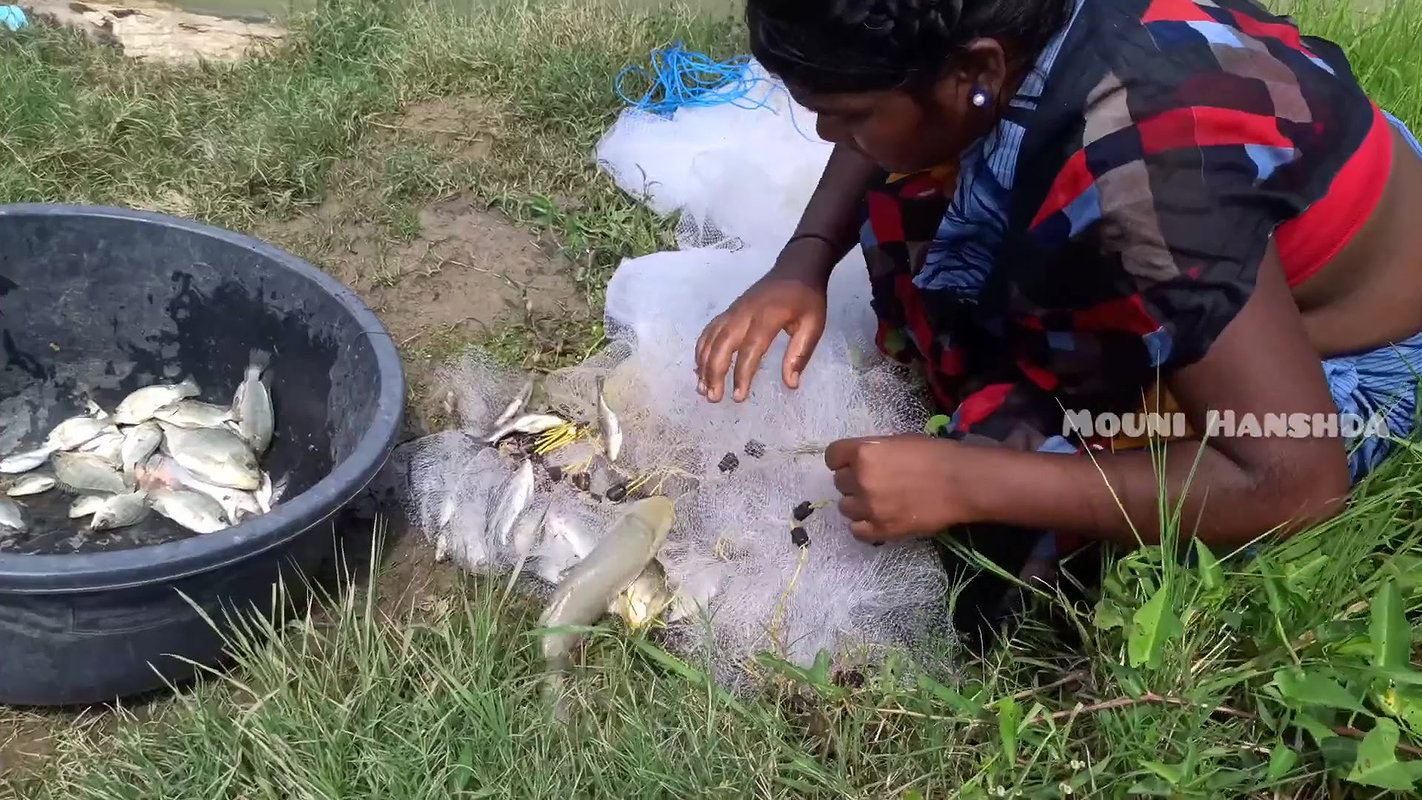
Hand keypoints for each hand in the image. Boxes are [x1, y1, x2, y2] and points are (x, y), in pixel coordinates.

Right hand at [694, 239, 831, 402]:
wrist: (796, 268)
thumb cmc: (807, 299)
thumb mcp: (814, 325)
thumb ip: (800, 353)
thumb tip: (790, 384)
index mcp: (767, 317)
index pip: (750, 350)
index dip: (742, 375)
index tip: (739, 397)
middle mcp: (744, 313)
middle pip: (722, 344)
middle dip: (714, 372)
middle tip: (713, 398)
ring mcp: (733, 311)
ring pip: (711, 338)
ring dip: (704, 364)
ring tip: (702, 389)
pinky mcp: (729, 311)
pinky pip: (709, 330)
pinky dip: (702, 349)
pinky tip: (700, 367)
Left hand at [825, 434, 974, 541]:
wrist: (961, 483)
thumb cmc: (935, 455)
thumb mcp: (899, 441)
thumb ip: (874, 450)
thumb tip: (860, 460)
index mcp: (863, 453)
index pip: (832, 456)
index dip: (841, 459)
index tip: (850, 463)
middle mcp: (860, 479)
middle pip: (839, 482)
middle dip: (853, 481)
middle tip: (874, 482)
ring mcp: (869, 507)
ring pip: (845, 507)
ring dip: (858, 503)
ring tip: (878, 502)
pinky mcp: (880, 530)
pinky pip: (856, 530)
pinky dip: (864, 525)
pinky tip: (877, 519)